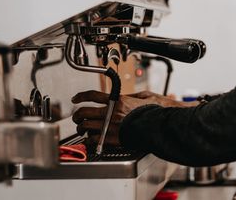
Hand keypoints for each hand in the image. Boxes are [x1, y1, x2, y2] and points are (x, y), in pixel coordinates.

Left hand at [71, 90, 197, 146]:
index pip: (93, 95)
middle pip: (84, 112)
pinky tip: (90, 139)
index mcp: (118, 100)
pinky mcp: (113, 139)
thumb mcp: (144, 96)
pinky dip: (89, 139)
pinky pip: (93, 139)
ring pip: (86, 126)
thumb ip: (130, 96)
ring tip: (82, 129)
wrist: (160, 126)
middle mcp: (112, 112)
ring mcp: (111, 126)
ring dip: (81, 127)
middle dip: (77, 115)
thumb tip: (124, 96)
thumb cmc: (155, 111)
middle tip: (77, 117)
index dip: (81, 96)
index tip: (75, 98)